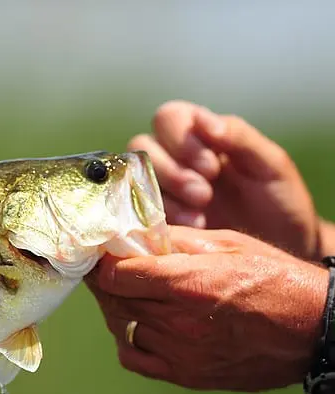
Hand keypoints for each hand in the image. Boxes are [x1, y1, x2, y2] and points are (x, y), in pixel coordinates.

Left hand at [86, 226, 327, 391]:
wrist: (312, 329)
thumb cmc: (274, 279)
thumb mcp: (227, 243)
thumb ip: (176, 240)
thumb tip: (139, 234)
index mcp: (187, 284)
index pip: (116, 275)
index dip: (103, 262)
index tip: (103, 254)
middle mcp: (178, 321)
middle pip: (114, 299)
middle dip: (106, 281)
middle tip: (110, 269)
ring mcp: (180, 352)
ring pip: (120, 326)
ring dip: (116, 307)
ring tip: (128, 292)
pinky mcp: (186, 374)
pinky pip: (134, 358)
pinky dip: (127, 339)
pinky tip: (137, 324)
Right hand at [128, 101, 320, 259]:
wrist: (284, 248)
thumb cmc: (280, 200)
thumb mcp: (270, 164)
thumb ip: (239, 137)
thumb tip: (204, 121)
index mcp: (201, 134)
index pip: (168, 117)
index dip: (180, 137)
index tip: (211, 166)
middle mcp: (175, 157)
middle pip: (143, 145)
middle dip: (172, 170)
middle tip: (204, 194)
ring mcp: (162, 188)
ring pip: (136, 176)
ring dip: (166, 194)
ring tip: (200, 213)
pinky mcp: (155, 217)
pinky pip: (138, 209)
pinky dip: (161, 216)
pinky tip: (193, 226)